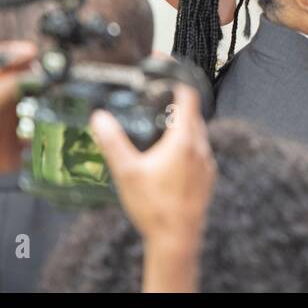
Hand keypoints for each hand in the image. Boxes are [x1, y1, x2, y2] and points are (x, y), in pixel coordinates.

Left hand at [0, 42, 32, 190]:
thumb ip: (9, 87)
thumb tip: (35, 75)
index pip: (0, 57)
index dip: (18, 53)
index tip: (35, 53)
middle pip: (17, 76)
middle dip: (32, 78)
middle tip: (45, 78)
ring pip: (25, 96)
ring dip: (35, 100)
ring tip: (42, 102)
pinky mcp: (6, 126)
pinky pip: (27, 116)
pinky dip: (34, 120)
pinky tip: (33, 127)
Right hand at [89, 85, 214, 251]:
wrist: (177, 239)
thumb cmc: (154, 207)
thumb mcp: (127, 173)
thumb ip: (113, 143)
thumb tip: (100, 118)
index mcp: (184, 140)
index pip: (187, 96)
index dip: (176, 78)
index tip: (163, 68)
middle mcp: (201, 147)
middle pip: (192, 113)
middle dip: (174, 101)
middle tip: (154, 97)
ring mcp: (207, 163)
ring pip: (196, 133)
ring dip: (180, 124)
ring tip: (158, 125)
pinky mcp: (207, 177)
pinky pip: (198, 151)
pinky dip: (185, 144)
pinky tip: (167, 156)